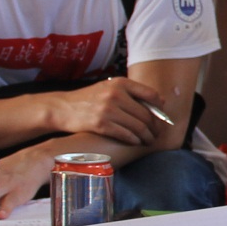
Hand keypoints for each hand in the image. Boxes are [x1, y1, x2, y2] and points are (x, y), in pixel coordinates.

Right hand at [47, 77, 162, 146]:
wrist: (63, 108)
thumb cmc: (90, 99)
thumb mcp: (110, 88)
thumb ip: (132, 92)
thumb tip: (161, 101)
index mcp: (120, 83)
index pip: (151, 94)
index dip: (160, 109)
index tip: (162, 118)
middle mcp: (115, 94)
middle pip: (146, 114)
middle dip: (155, 127)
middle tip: (157, 134)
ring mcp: (108, 109)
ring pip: (138, 126)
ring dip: (147, 136)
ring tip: (149, 140)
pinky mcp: (101, 124)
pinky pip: (126, 135)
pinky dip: (134, 140)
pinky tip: (136, 142)